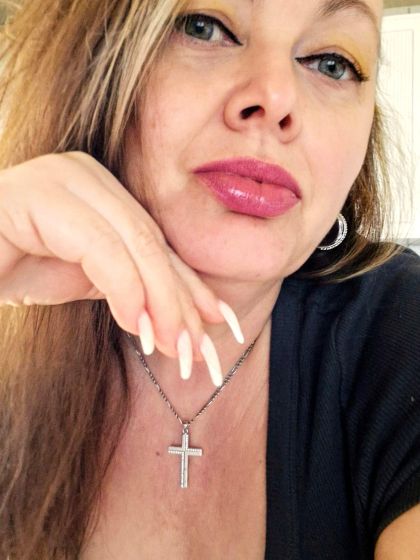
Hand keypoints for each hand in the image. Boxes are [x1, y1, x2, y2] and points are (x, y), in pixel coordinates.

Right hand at [0, 152, 243, 385]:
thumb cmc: (13, 271)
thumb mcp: (88, 282)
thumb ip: (134, 286)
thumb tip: (188, 319)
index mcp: (101, 190)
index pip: (158, 243)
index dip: (193, 287)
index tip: (223, 327)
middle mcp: (86, 175)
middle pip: (151, 242)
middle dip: (181, 301)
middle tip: (199, 353)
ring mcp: (61, 177)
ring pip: (133, 241)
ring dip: (160, 300)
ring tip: (175, 348)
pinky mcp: (36, 194)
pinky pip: (95, 245)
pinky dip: (123, 286)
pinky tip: (138, 324)